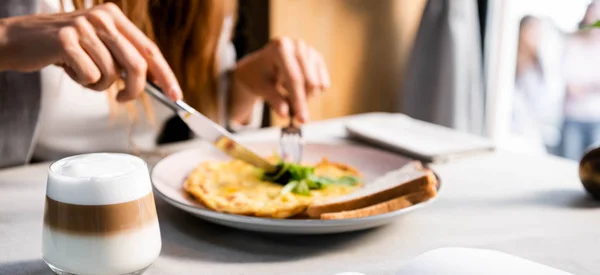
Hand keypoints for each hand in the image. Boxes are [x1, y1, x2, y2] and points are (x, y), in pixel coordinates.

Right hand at [0, 3, 180, 100]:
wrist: (18, 40)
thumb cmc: (62, 48)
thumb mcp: (98, 46)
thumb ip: (124, 58)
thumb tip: (156, 82)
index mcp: (114, 17)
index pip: (149, 49)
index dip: (165, 75)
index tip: (176, 95)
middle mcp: (102, 18)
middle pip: (136, 65)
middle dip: (135, 90)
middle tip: (125, 99)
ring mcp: (83, 27)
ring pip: (111, 75)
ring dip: (98, 85)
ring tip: (82, 73)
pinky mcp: (66, 40)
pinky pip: (90, 76)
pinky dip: (83, 82)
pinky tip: (69, 69)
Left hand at [231, 37, 330, 122]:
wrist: (260, 66)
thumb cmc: (259, 75)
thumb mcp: (262, 88)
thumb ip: (274, 100)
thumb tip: (285, 114)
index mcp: (280, 47)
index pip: (294, 78)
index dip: (299, 100)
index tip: (302, 119)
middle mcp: (297, 45)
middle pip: (309, 80)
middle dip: (303, 101)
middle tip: (294, 114)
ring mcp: (308, 50)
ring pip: (317, 82)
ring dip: (306, 96)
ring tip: (289, 95)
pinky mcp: (316, 57)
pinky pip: (322, 81)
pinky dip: (312, 91)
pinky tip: (299, 89)